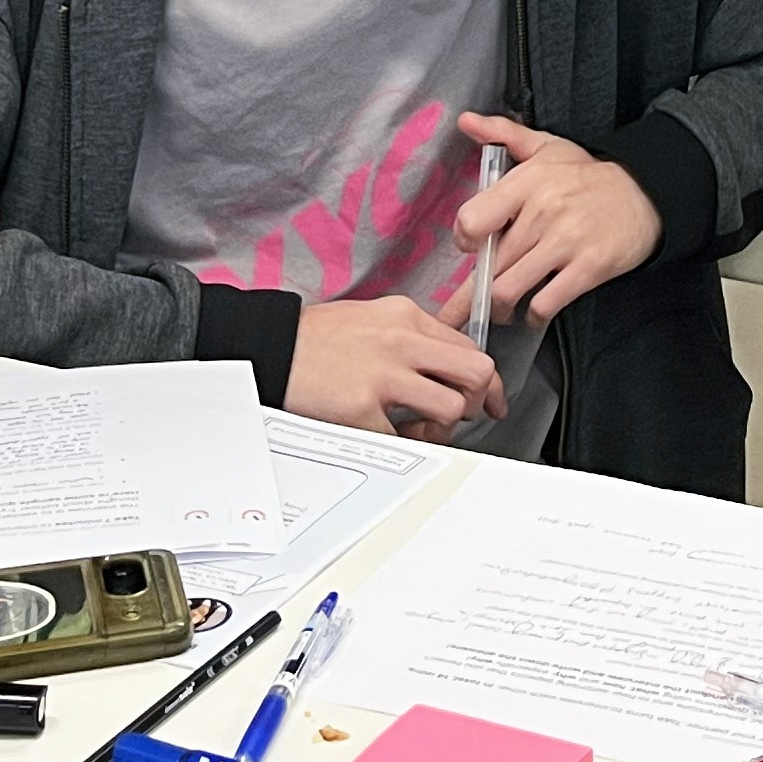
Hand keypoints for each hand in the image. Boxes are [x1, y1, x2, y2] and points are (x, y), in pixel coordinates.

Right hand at [283, 295, 506, 438]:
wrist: (272, 346)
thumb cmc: (319, 336)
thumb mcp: (375, 316)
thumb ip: (413, 335)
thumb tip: (448, 362)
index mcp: (407, 316)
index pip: (471, 348)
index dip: (488, 380)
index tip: (490, 397)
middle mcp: (401, 342)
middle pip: (477, 373)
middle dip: (480, 400)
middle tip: (465, 414)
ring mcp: (383, 376)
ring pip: (452, 407)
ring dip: (444, 427)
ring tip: (423, 428)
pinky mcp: (362, 408)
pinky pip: (405, 438)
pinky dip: (405, 445)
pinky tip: (392, 435)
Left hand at [444, 114, 661, 328]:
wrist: (646, 193)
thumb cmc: (588, 175)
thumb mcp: (547, 147)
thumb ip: (503, 133)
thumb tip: (466, 122)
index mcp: (527, 181)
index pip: (472, 220)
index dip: (465, 240)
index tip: (473, 247)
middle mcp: (543, 211)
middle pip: (490, 264)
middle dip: (475, 290)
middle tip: (473, 300)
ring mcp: (566, 242)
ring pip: (509, 290)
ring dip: (499, 308)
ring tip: (502, 309)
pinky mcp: (588, 268)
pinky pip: (545, 304)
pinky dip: (533, 315)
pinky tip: (534, 311)